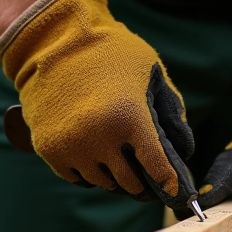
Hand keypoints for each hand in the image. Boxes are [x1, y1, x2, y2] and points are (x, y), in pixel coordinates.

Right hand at [0, 0, 196, 208]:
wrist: (51, 40)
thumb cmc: (110, 52)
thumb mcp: (151, 72)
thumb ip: (171, 111)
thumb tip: (182, 150)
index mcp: (129, 119)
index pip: (157, 169)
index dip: (170, 183)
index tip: (175, 191)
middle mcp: (99, 138)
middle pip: (130, 183)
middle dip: (142, 179)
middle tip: (145, 171)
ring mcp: (72, 147)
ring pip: (103, 182)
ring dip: (114, 174)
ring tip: (117, 154)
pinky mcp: (49, 149)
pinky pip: (77, 177)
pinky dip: (89, 170)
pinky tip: (94, 152)